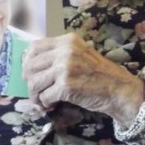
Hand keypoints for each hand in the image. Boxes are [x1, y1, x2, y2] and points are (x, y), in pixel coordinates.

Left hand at [22, 33, 144, 126]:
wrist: (117, 88)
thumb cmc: (97, 72)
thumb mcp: (79, 53)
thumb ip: (59, 53)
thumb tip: (31, 64)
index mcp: (68, 40)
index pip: (35, 47)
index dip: (27, 61)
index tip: (30, 73)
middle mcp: (65, 50)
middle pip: (31, 65)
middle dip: (29, 81)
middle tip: (36, 91)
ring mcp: (65, 67)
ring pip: (34, 82)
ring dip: (35, 96)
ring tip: (42, 101)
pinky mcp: (66, 86)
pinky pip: (44, 97)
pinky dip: (45, 104)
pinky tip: (52, 105)